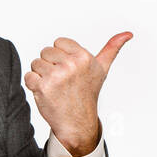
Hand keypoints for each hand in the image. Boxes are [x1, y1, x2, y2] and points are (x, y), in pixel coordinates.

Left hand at [25, 33, 131, 156]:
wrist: (78, 122)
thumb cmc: (88, 93)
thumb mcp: (102, 69)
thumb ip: (112, 48)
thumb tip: (127, 34)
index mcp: (83, 57)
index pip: (58, 43)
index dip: (61, 56)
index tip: (69, 69)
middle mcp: (70, 65)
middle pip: (45, 51)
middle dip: (50, 65)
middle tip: (62, 80)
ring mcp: (56, 76)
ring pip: (35, 63)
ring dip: (41, 75)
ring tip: (55, 86)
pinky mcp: (43, 87)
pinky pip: (28, 76)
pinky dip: (33, 85)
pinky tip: (46, 93)